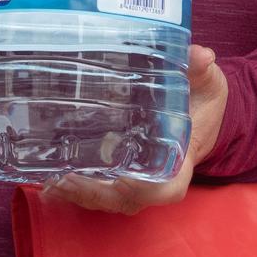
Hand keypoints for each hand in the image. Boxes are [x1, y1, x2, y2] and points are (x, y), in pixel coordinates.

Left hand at [40, 45, 226, 215]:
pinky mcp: (122, 173)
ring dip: (79, 196)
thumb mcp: (208, 83)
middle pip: (126, 200)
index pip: (167, 188)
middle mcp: (158, 177)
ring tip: (51, 184)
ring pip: (109, 200)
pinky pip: (99, 191)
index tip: (121, 181)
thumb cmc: (203, 101)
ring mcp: (138, 179)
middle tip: (65, 179)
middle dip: (95, 195)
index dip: (144, 190)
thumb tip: (200, 55)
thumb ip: (200, 69)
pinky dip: (75, 191)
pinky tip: (48, 185)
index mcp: (181, 160)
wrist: (200, 113)